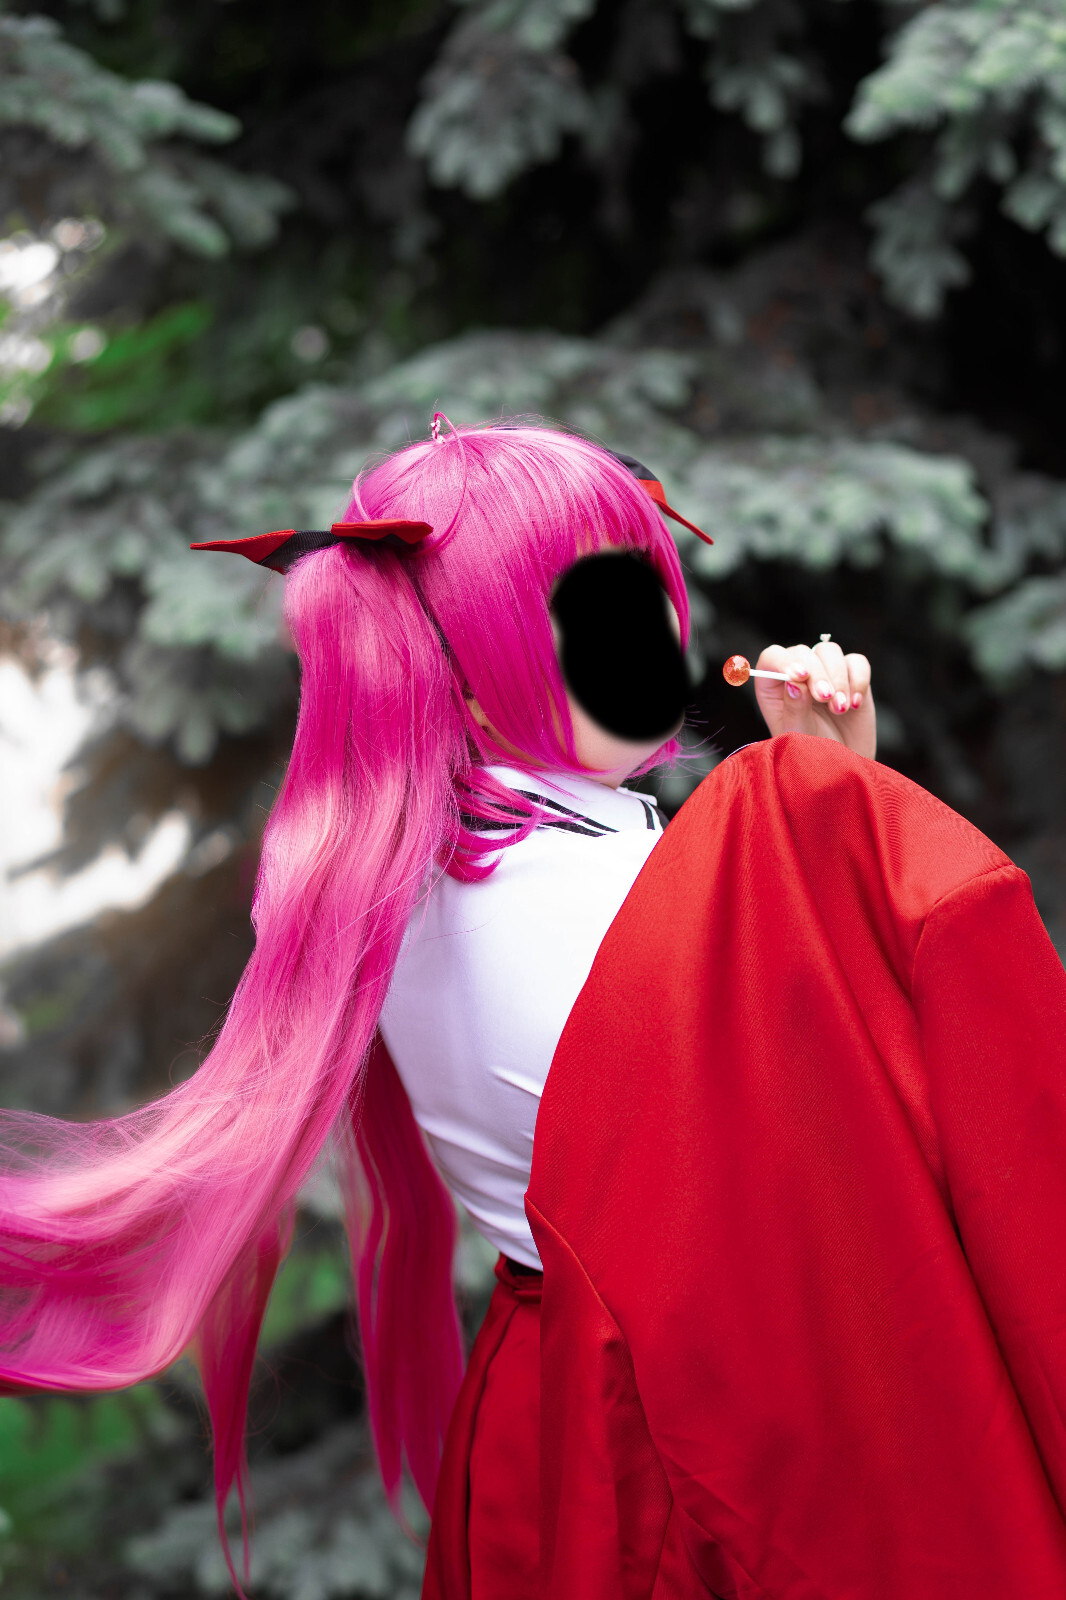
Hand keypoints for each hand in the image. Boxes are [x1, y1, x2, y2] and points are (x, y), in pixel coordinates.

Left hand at [752, 639, 875, 759]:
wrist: (845, 765)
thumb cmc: (812, 754)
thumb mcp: (798, 735)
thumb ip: (794, 708)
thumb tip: (794, 682)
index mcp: (772, 686)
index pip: (772, 657)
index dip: (784, 661)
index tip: (801, 676)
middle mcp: (796, 674)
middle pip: (803, 652)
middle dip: (817, 673)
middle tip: (826, 699)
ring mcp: (825, 672)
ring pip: (830, 652)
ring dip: (838, 677)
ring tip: (840, 709)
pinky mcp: (851, 675)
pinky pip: (857, 662)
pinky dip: (858, 679)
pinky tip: (854, 705)